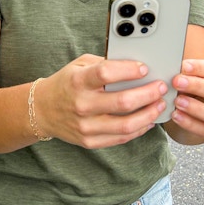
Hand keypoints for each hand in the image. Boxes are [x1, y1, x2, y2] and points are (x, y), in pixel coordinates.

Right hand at [36, 54, 168, 148]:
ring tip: (159, 105)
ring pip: (126, 124)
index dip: (129, 70)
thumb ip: (103, 64)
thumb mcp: (79, 65)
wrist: (42, 110)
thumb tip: (134, 65)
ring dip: (149, 114)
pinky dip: (139, 129)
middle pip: (122, 102)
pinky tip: (148, 120)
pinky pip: (120, 138)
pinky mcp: (89, 141)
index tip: (145, 68)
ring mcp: (85, 125)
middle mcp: (81, 104)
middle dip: (148, 94)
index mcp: (78, 80)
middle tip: (161, 87)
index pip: (106, 74)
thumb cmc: (65, 83)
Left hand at [169, 59, 203, 140]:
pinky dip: (190, 123)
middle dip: (196, 86)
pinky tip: (176, 116)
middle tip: (177, 82)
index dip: (201, 68)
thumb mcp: (192, 76)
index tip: (184, 66)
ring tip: (177, 101)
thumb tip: (170, 65)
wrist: (193, 112)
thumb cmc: (193, 88)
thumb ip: (186, 72)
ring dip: (195, 108)